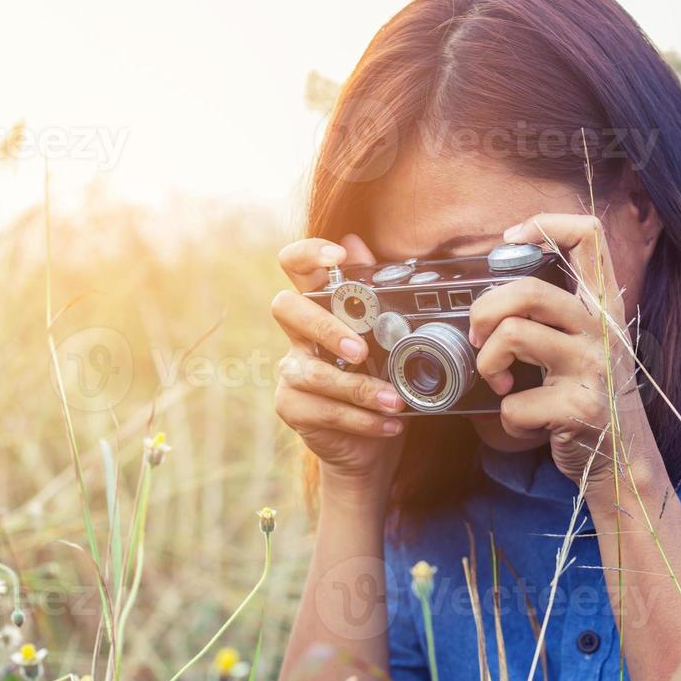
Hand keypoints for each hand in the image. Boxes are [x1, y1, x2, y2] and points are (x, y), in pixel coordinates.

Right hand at [272, 235, 406, 484]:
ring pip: (313, 373)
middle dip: (324, 326)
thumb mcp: (386, 334)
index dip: (308, 253)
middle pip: (286, 308)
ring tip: (395, 401)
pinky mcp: (292, 406)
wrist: (370, 441)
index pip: (294, 265)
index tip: (337, 257)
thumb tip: (355, 240)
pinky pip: (325, 410)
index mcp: (319, 305)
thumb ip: (373, 289)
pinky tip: (392, 423)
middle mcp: (298, 334)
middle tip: (361, 350)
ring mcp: (291, 370)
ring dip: (359, 388)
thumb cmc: (378, 378)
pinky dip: (363, 419)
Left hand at [468, 214, 652, 486]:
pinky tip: (525, 423)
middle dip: (484, 312)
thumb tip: (493, 295)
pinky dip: (508, 419)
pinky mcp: (578, 408)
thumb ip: (555, 314)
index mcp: (603, 306)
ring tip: (498, 380)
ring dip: (487, 362)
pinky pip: (515, 403)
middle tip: (480, 337)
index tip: (511, 240)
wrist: (625, 458)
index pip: (589, 235)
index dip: (545, 224)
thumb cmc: (591, 396)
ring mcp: (592, 368)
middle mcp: (602, 330)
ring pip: (513, 335)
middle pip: (527, 289)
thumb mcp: (586, 343)